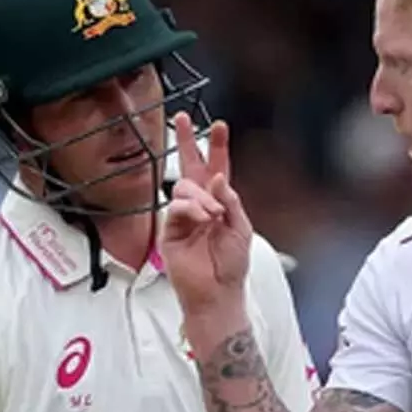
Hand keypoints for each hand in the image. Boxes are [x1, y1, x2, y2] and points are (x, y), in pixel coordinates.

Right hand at [159, 112, 252, 313]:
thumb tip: (216, 179)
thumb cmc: (231, 265)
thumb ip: (230, 201)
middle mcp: (200, 205)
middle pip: (191, 166)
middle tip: (183, 119)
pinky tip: (202, 218)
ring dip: (202, 196)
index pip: (217, 168)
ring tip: (213, 215)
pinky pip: (177, 206)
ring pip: (185, 186)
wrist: (217, 292)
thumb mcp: (241, 229)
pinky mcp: (170, 229)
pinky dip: (191, 209)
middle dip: (187, 141)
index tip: (219, 125)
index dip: (217, 147)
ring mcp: (184, 216)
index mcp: (220, 202)